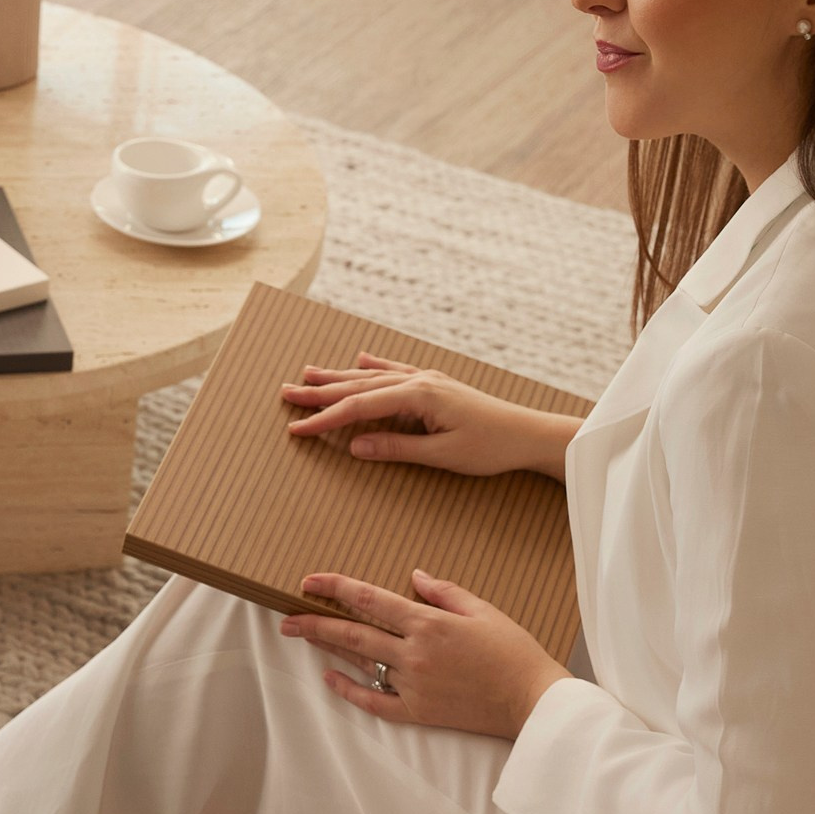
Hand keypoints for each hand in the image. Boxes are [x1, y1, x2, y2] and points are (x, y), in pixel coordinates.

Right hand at [280, 354, 578, 479]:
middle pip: (358, 385)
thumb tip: (355, 446)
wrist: (529, 433)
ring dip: (338, 375)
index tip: (297, 430)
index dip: (325, 419)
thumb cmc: (491, 447)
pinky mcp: (435, 384)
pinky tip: (360, 358)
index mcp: (419, 395)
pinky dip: (373, 366)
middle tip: (286, 393)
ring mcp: (427, 379)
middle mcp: (419, 380)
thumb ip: (398, 448)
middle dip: (320, 391)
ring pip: (372, 375)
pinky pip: (395, 371)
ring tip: (308, 373)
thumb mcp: (443, 455)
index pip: (360, 407)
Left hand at [280, 570, 569, 741]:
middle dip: (315, 623)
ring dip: (329, 649)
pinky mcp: (419, 712)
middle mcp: (414, 653)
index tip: (309, 581)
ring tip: (303, 636)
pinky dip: (349, 690)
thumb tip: (413, 577)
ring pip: (361, 662)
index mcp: (428, 623)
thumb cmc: (513, 651)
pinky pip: (375, 702)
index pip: (370, 600)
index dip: (336, 587)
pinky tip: (330, 678)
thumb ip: (443, 592)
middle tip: (286, 617)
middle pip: (353, 633)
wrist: (533, 700)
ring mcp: (414, 685)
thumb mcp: (482, 610)